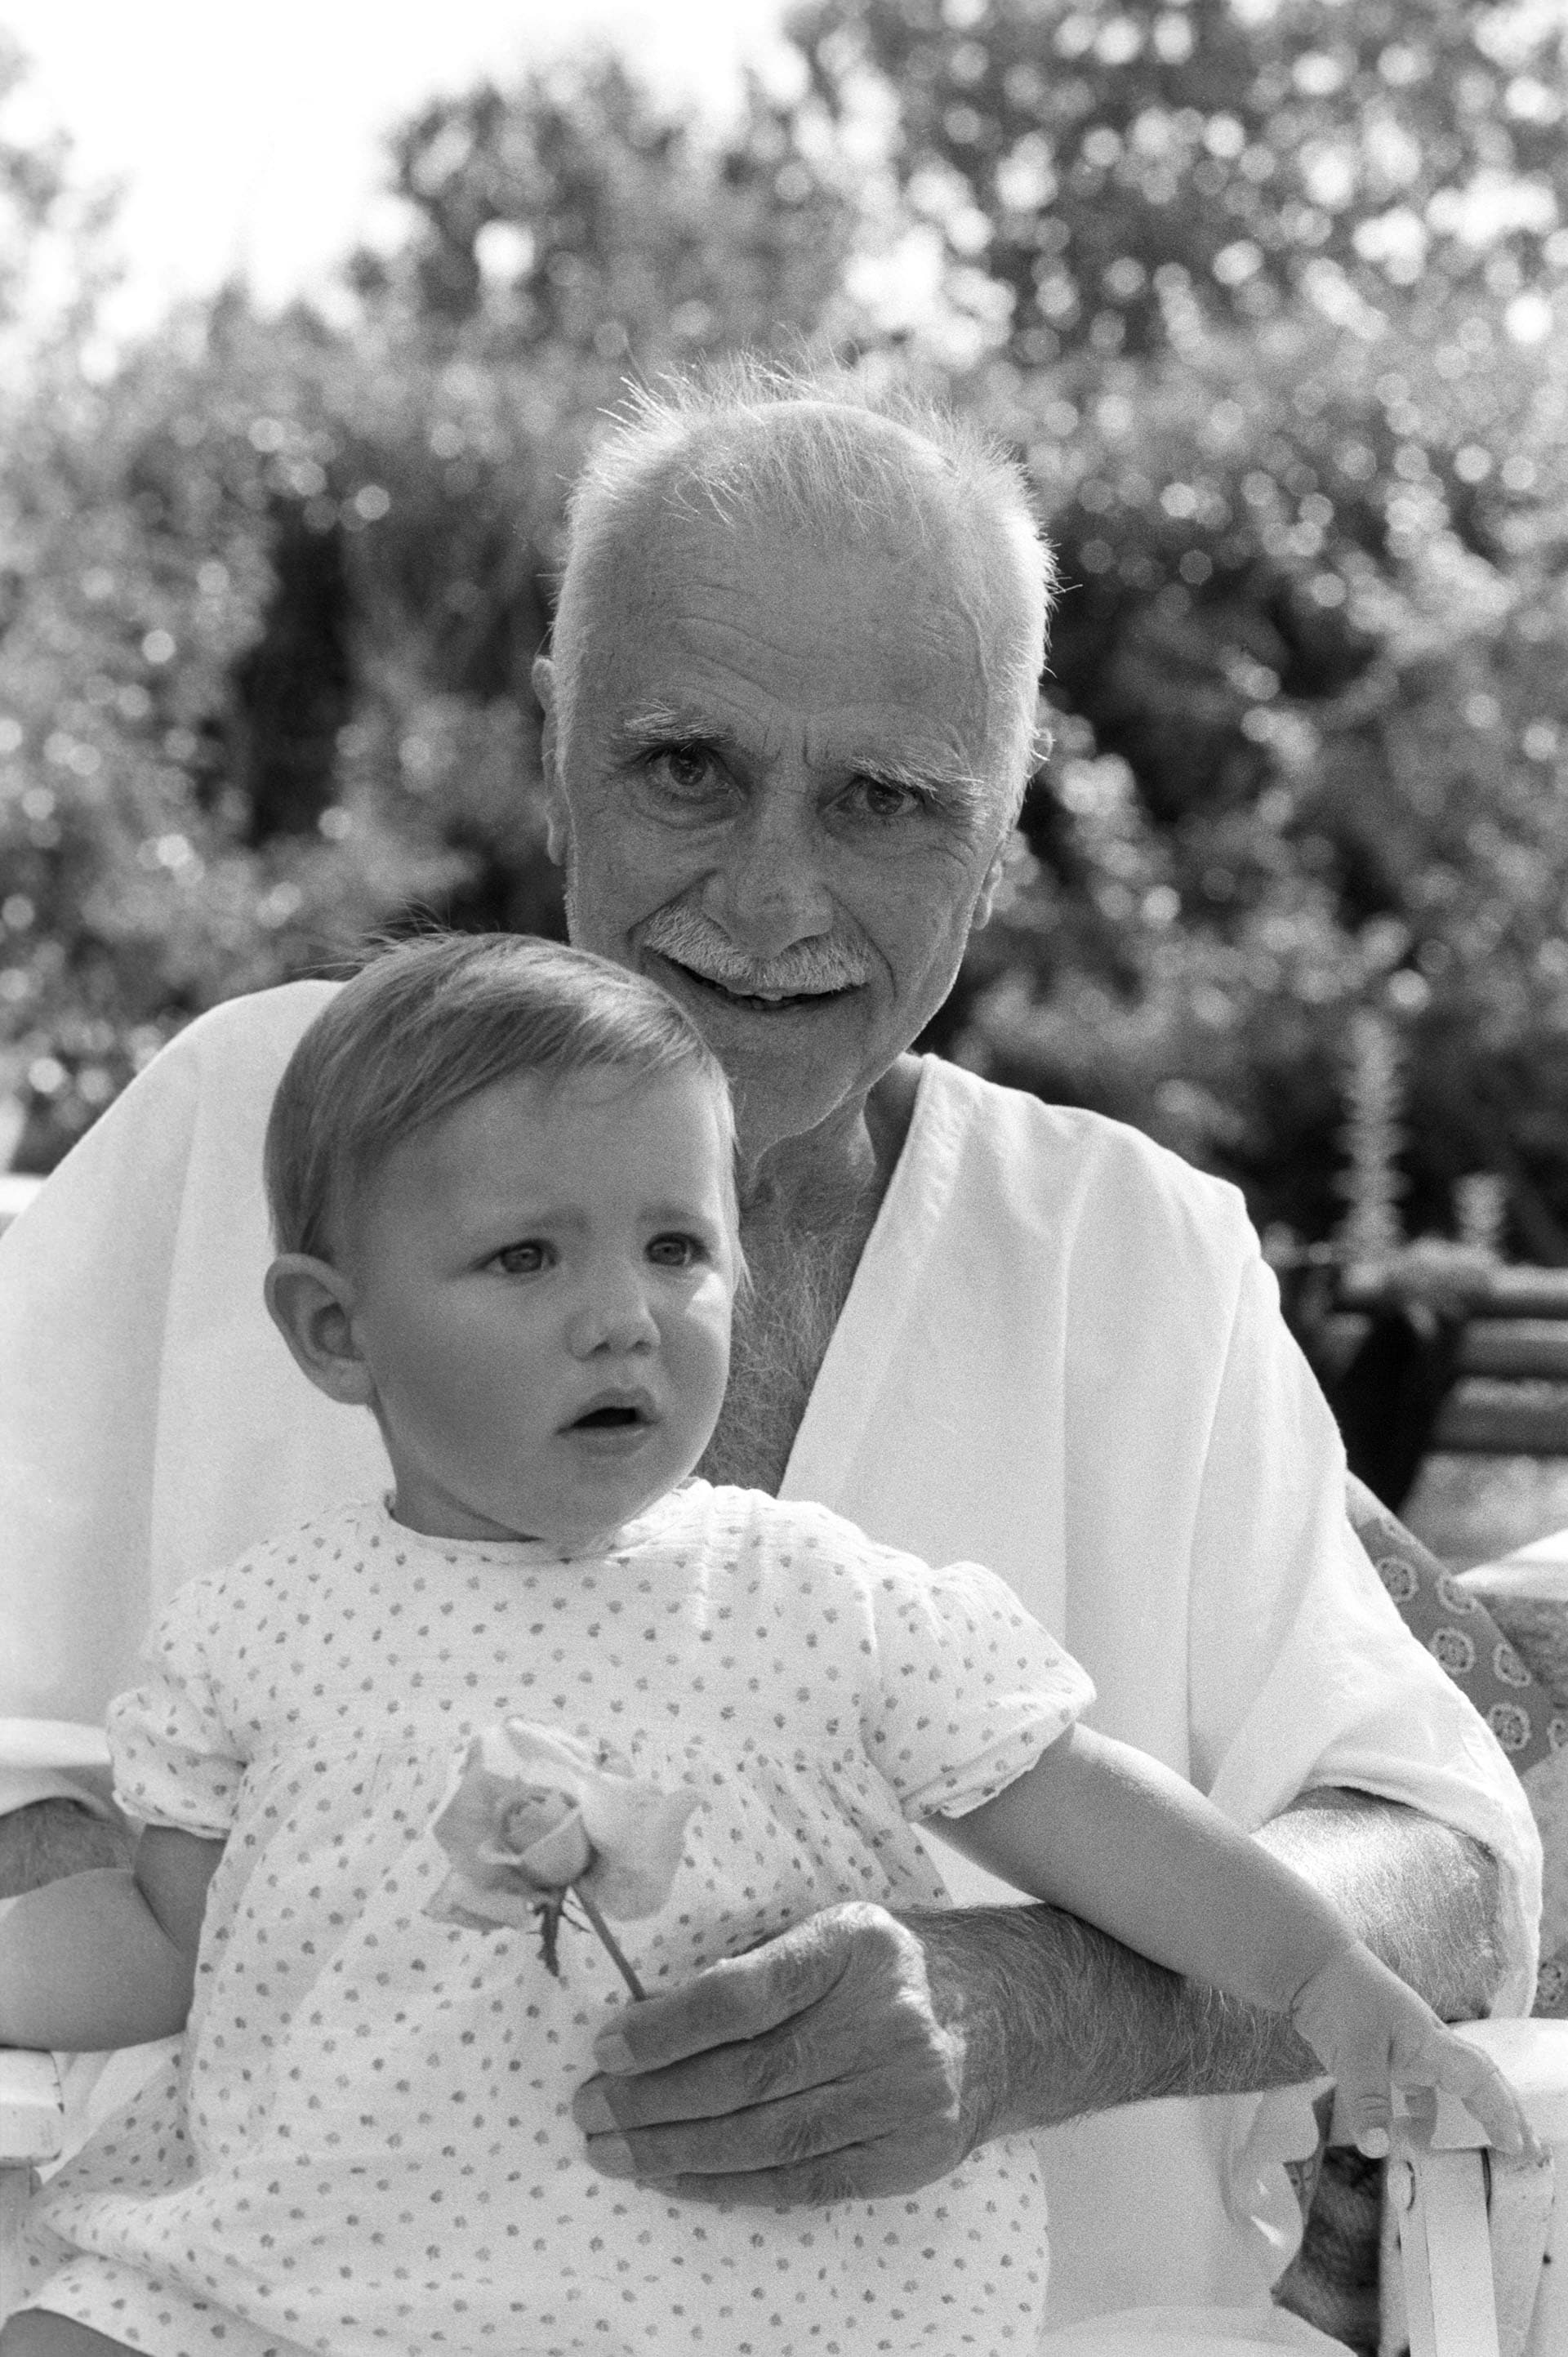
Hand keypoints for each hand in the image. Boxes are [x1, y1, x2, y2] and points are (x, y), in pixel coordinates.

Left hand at [570, 1901, 973, 2204]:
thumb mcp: (835, 1931)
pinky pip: (801, 2181)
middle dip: (653, 2099)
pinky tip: (674, 2177)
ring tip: (613, 2150)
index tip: (607, 2044)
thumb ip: (762, 1965)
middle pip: (748, 2076)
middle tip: (590, 2107)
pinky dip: (728, 2184)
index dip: (666, 2027)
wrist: (1006, 2013)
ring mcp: (904, 2094)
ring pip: (767, 2138)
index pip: (743, 1994)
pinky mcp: (908, 2154)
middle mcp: (885, 2020)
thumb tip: (648, 2016)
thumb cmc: (890, 1965)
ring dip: (675, 2150)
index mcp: (855, 1944)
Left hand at [1289, 1941, 1536, 2160]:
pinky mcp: (1384, 2055)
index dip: (1501, 2111)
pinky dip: (1422, 2114)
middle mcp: (1426, 2046)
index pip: (1479, 2077)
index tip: (1516, 2143)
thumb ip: (1367, 2101)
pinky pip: (1415, 2090)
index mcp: (1430, 2040)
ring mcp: (1406, 2049)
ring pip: (1446, 2088)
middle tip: (1524, 2147)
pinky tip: (1417, 2136)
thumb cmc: (1340, 1995)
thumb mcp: (1353, 2051)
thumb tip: (1379, 2149)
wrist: (1311, 1964)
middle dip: (1503, 2112)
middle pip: (1476, 2081)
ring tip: (1486, 2144)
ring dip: (1465, 2116)